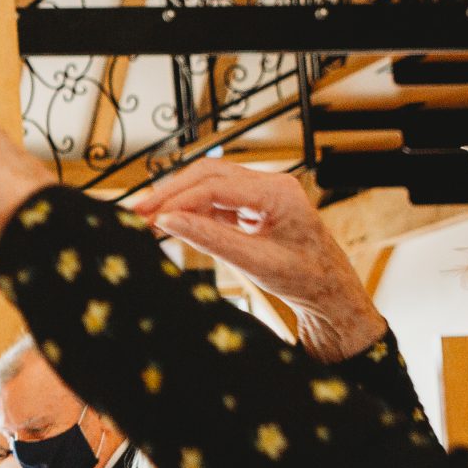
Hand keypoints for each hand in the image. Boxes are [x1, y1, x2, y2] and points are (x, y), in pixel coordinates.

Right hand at [123, 161, 385, 358]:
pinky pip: (216, 200)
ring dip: (178, 201)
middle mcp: (270, 185)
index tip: (149, 219)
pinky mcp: (254, 206)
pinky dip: (192, 211)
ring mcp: (262, 193)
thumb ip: (211, 240)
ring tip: (148, 220)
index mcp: (278, 192)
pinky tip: (173, 224)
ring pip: (209, 184)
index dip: (178, 202)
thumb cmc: (304, 279)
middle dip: (171, 193)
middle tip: (138, 213)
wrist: (329, 292)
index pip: (215, 186)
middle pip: (208, 174)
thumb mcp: (255, 263)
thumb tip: (169, 222)